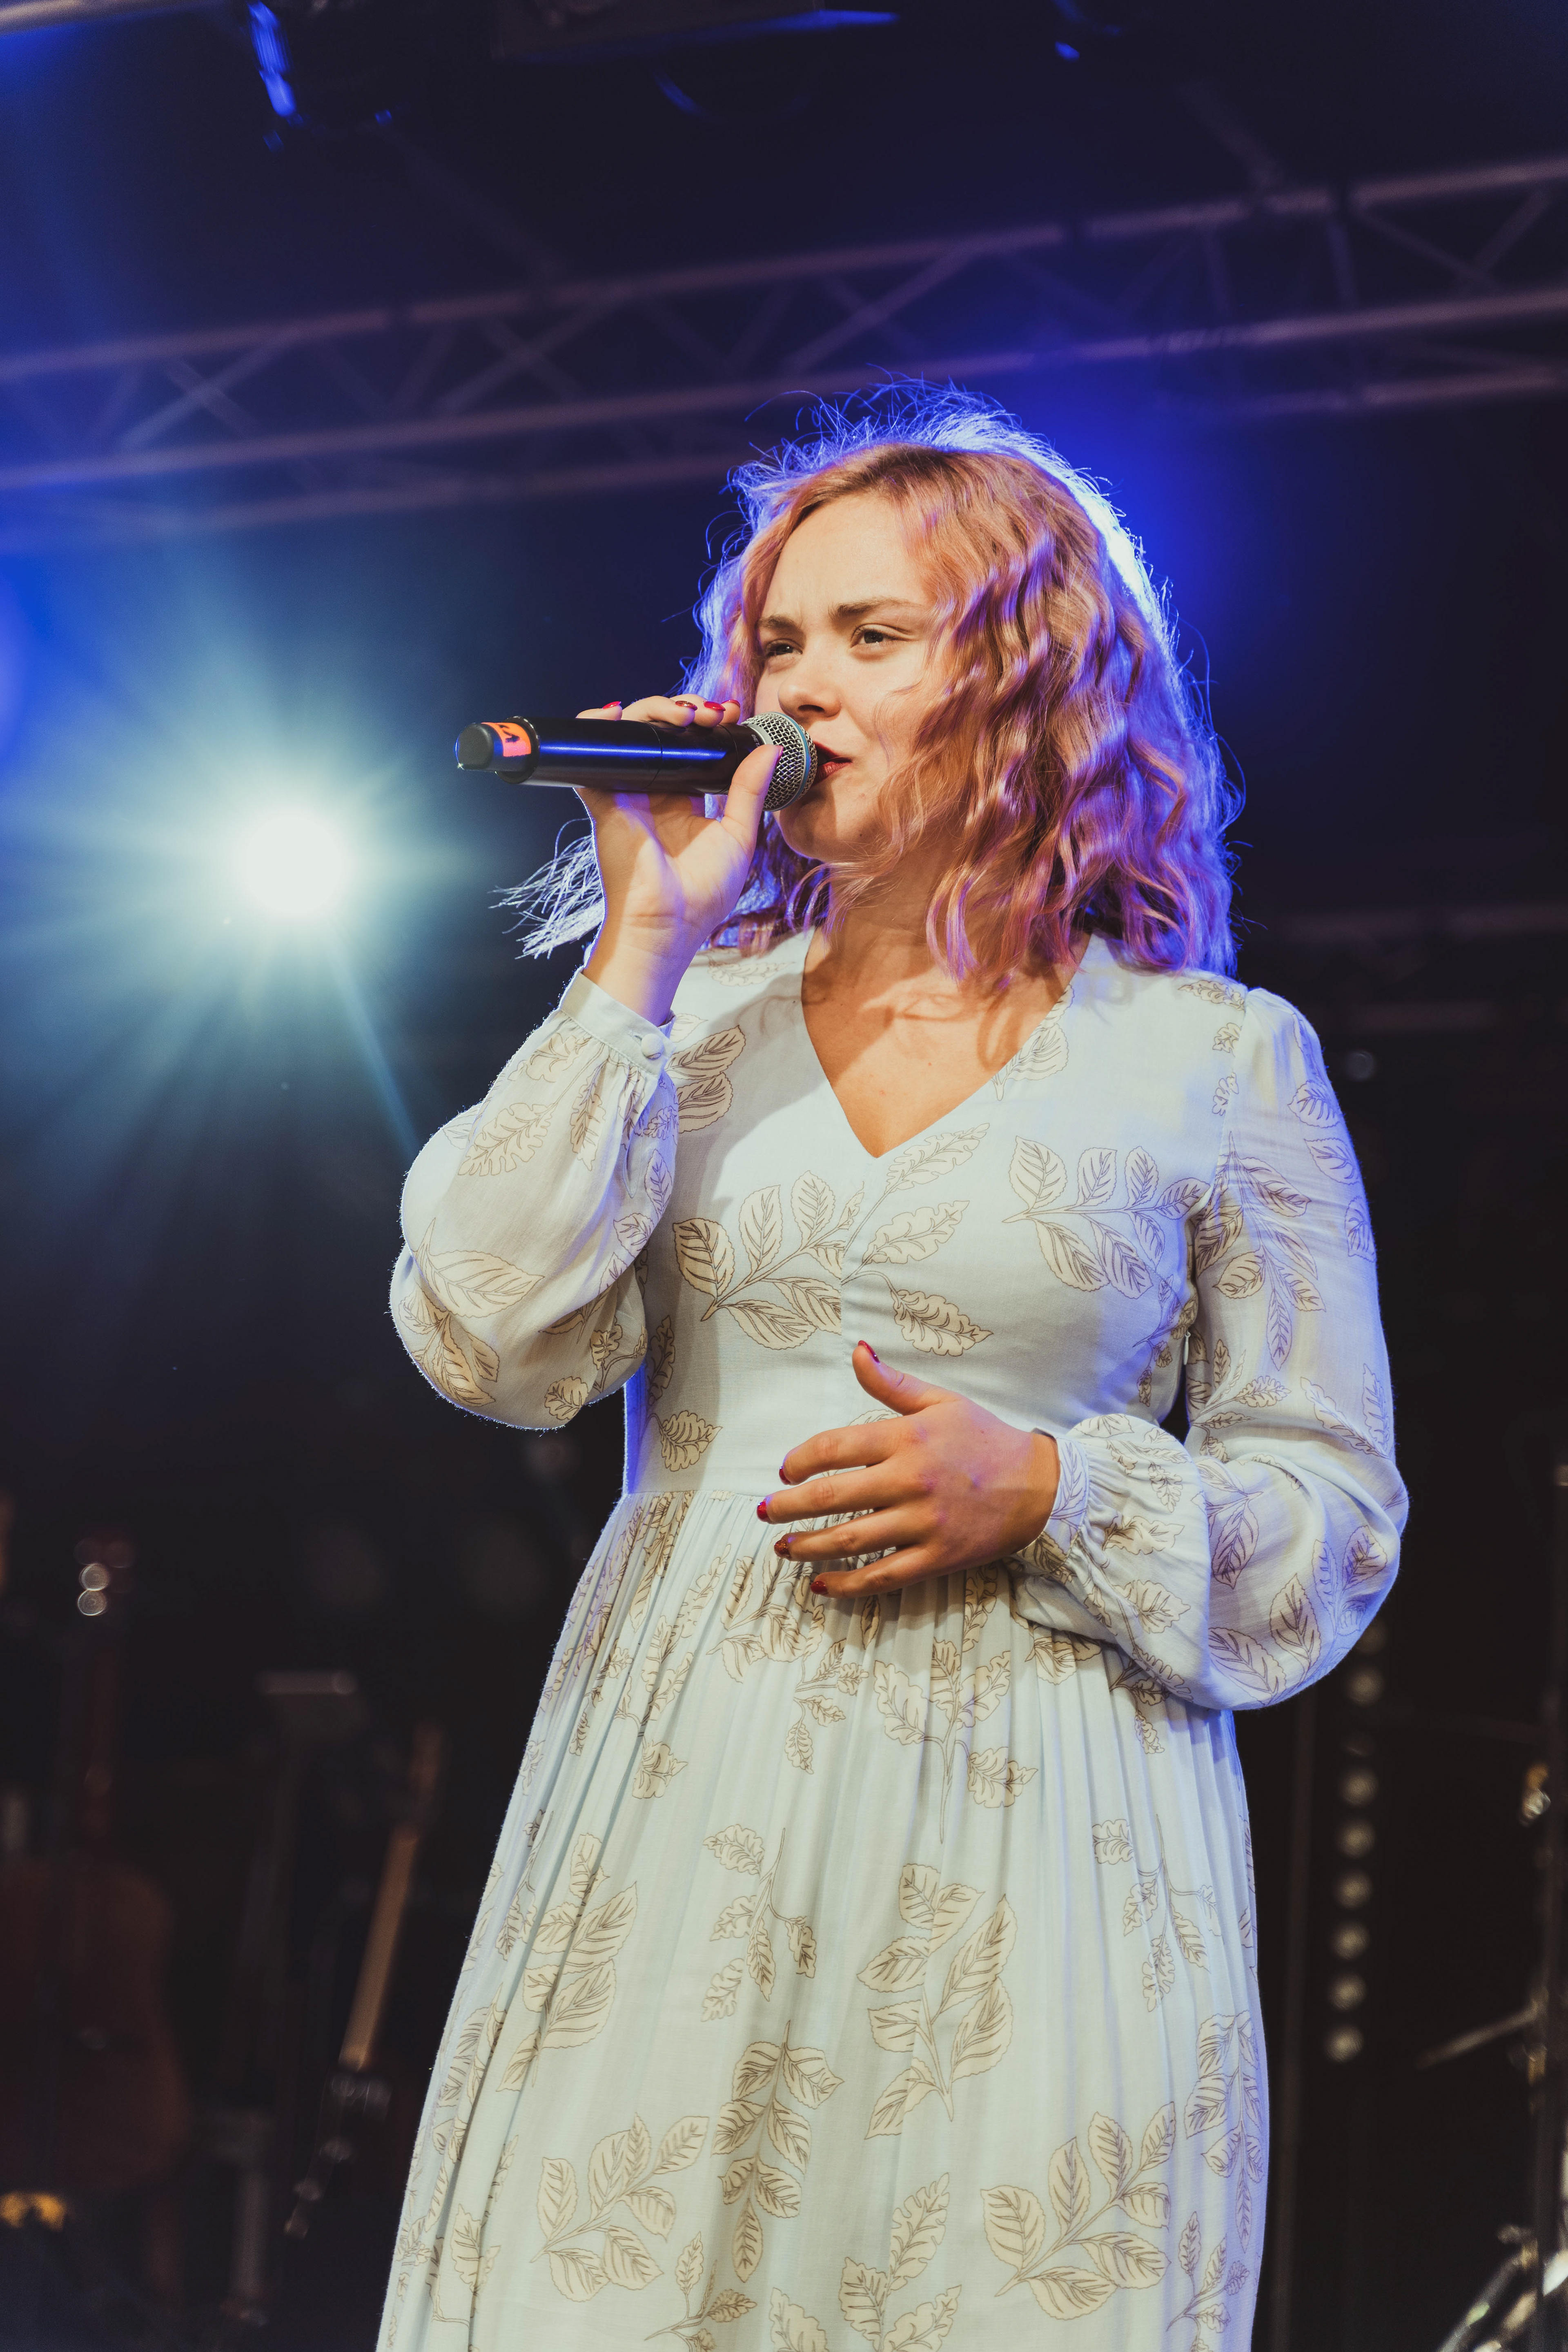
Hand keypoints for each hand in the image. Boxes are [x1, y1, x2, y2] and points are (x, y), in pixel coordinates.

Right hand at [577, 694, 779, 1022]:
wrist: (667, 925)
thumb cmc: (702, 895)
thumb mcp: (738, 837)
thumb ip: (749, 791)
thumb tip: (770, 750)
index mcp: (683, 799)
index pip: (691, 744)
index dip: (709, 722)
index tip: (733, 713)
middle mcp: (652, 790)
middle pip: (661, 730)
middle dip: (685, 708)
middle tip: (713, 713)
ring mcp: (626, 790)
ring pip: (631, 731)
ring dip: (653, 709)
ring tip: (684, 715)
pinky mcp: (603, 796)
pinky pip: (591, 752)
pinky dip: (597, 726)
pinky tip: (619, 714)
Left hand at [758, 1341, 1059, 1597]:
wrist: (1039, 1485)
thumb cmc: (985, 1439)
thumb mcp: (940, 1402)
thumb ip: (892, 1383)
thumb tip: (857, 1350)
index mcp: (907, 1439)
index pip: (835, 1447)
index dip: (800, 1460)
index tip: (785, 1471)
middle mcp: (910, 1480)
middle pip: (832, 1496)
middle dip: (789, 1506)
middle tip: (765, 1512)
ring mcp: (923, 1522)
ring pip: (851, 1539)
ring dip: (808, 1546)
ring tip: (783, 1548)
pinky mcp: (937, 1557)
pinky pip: (882, 1576)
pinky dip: (848, 1584)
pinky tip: (821, 1584)